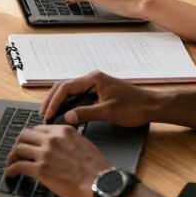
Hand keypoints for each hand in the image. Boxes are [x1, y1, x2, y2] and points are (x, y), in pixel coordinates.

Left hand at [4, 125, 107, 196]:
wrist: (100, 183)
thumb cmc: (97, 168)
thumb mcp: (83, 144)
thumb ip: (68, 140)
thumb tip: (60, 145)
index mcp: (62, 131)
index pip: (38, 129)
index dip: (30, 137)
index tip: (28, 143)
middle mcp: (51, 139)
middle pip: (24, 136)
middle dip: (18, 144)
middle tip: (16, 152)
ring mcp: (45, 154)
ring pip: (18, 149)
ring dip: (12, 157)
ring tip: (10, 164)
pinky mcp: (40, 170)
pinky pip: (18, 166)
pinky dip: (11, 169)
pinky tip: (10, 173)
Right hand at [39, 70, 155, 127]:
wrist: (152, 107)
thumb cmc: (135, 107)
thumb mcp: (109, 112)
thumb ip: (86, 114)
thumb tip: (67, 117)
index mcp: (94, 79)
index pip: (66, 87)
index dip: (54, 101)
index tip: (47, 115)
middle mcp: (92, 80)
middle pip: (64, 87)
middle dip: (52, 101)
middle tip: (43, 116)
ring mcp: (95, 86)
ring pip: (70, 93)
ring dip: (59, 103)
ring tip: (50, 116)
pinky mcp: (98, 94)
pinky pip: (78, 98)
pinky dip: (69, 106)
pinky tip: (64, 116)